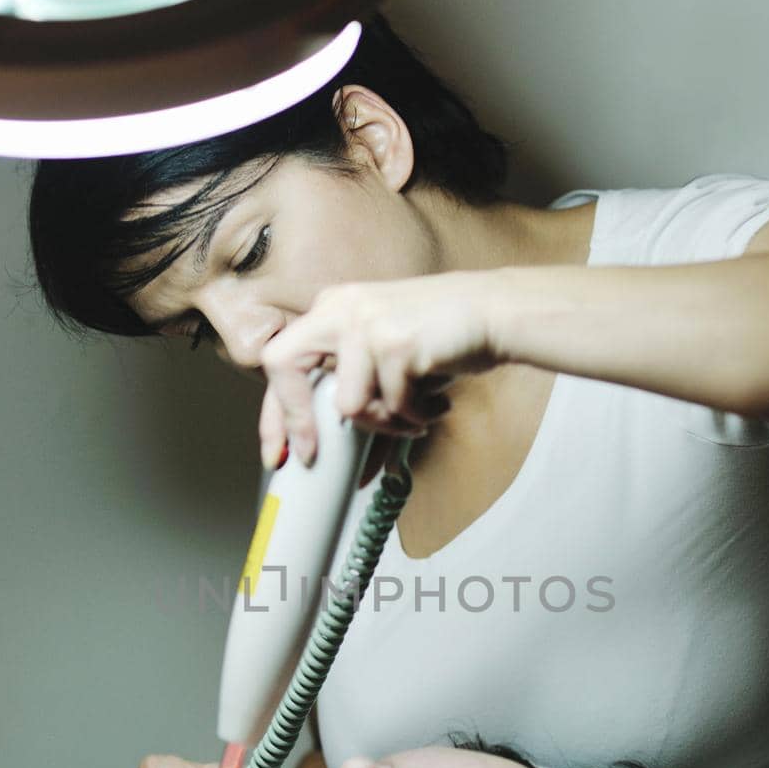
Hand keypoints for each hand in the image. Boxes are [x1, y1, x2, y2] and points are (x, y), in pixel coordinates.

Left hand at [258, 269, 506, 467]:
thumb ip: (356, 391)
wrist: (494, 311)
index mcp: (331, 309)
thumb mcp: (385, 356)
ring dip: (384, 425)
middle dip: (296, 419)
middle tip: (312, 455)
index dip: (274, 412)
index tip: (278, 452)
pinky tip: (435, 404)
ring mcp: (365, 321)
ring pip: (349, 404)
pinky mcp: (395, 341)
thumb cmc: (442, 339)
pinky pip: (392, 406)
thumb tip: (337, 459)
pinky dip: (416, 417)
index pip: (279, 360)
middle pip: (283, 364)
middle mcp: (339, 308)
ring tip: (413, 417)